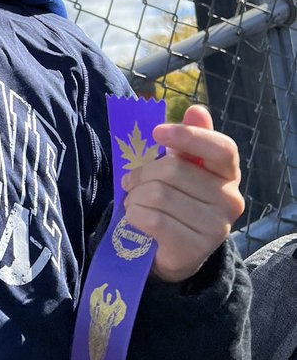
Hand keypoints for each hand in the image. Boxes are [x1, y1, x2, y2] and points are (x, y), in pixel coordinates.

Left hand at [121, 104, 244, 283]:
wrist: (175, 250)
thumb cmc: (178, 200)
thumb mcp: (183, 168)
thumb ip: (190, 140)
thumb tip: (197, 110)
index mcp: (229, 174)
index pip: (221, 148)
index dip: (189, 136)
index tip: (157, 132)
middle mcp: (230, 200)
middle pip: (174, 170)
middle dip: (142, 173)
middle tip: (129, 181)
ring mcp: (215, 228)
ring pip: (159, 194)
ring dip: (135, 196)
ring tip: (134, 201)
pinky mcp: (194, 249)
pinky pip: (153, 219)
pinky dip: (134, 214)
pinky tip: (136, 217)